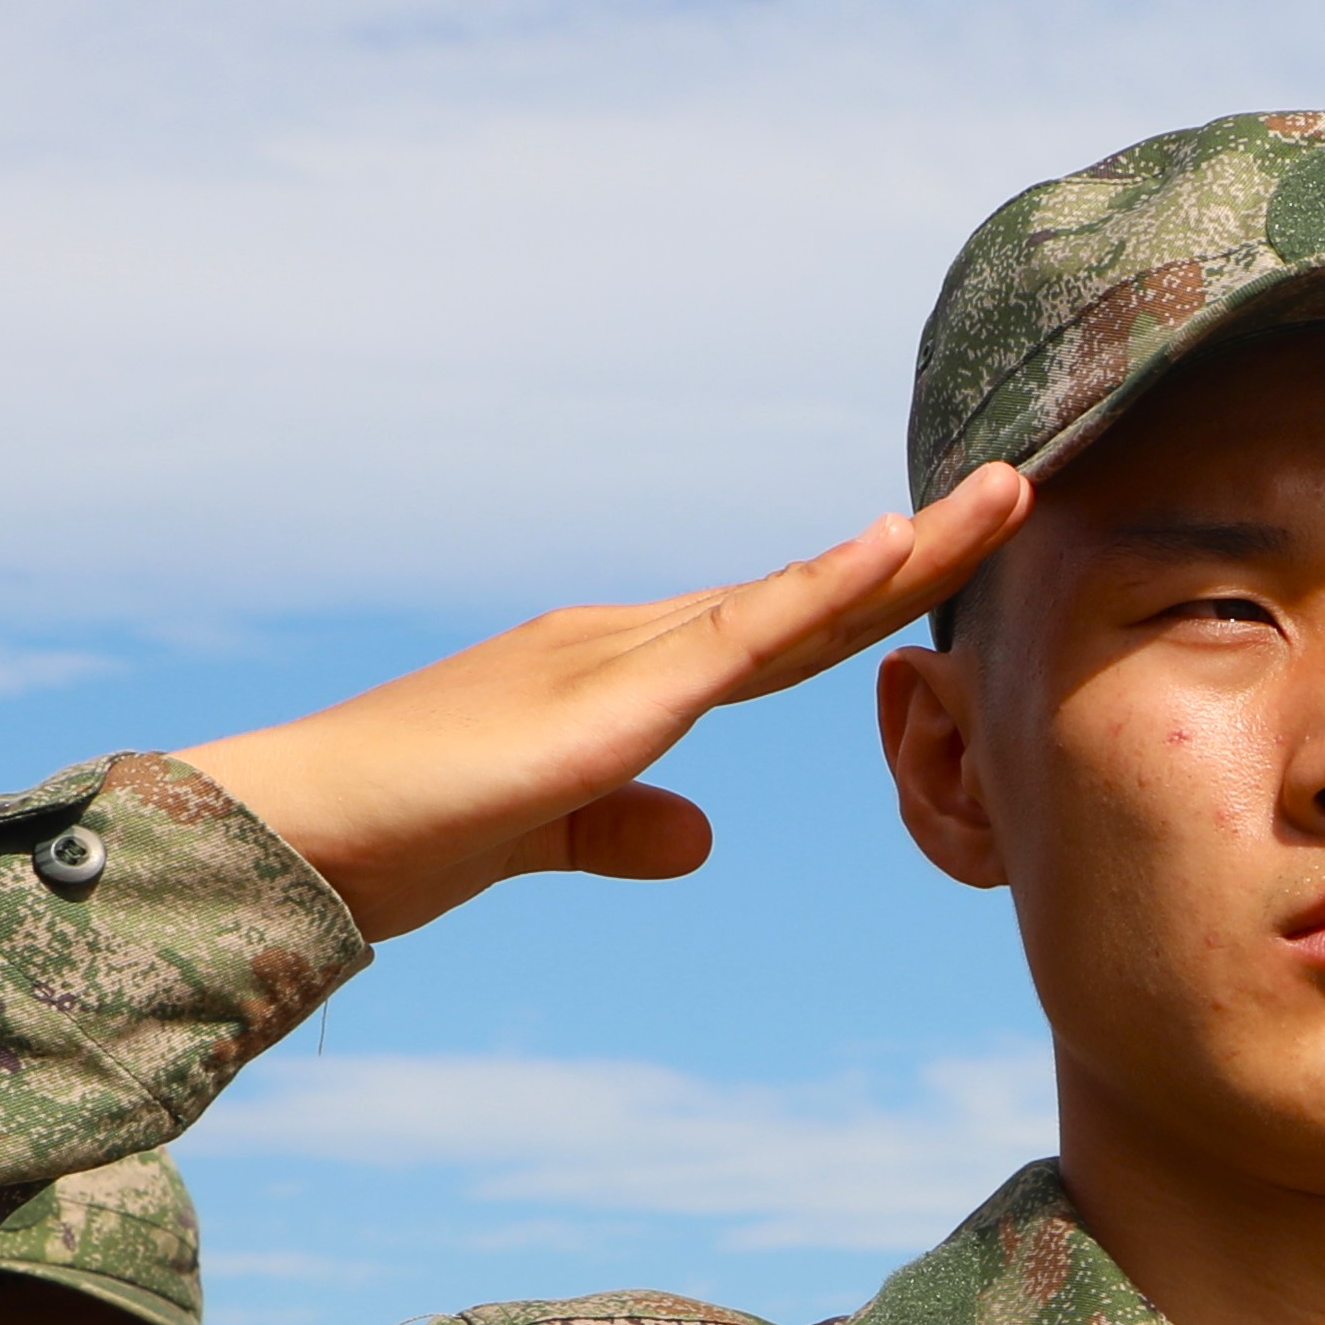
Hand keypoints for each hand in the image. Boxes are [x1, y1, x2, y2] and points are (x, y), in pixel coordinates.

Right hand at [179, 473, 1029, 940]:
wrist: (304, 833)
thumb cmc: (398, 835)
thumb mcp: (541, 834)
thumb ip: (618, 828)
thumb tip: (698, 835)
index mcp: (624, 679)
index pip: (779, 633)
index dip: (874, 597)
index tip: (960, 558)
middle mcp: (631, 645)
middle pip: (808, 596)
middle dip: (923, 550)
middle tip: (1020, 489)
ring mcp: (621, 659)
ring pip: (794, 599)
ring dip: (907, 550)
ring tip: (1004, 496)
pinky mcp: (608, 699)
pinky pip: (737, 638)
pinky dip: (820, 589)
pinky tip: (892, 551)